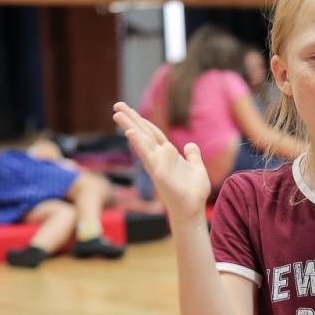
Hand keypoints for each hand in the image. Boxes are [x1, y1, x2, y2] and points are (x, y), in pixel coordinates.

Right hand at [113, 101, 211, 217]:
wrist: (193, 210)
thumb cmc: (194, 192)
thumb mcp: (197, 168)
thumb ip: (193, 156)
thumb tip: (190, 144)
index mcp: (168, 154)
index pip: (153, 132)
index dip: (142, 120)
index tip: (129, 110)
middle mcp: (160, 157)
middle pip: (143, 132)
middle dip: (130, 118)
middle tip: (116, 104)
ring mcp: (157, 164)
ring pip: (142, 141)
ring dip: (129, 126)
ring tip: (117, 113)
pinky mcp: (159, 173)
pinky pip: (148, 156)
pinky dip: (139, 145)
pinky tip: (130, 133)